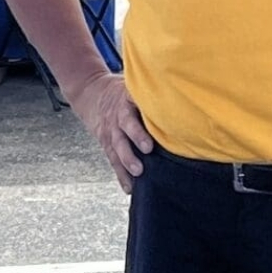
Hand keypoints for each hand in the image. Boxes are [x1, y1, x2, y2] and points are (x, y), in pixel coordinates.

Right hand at [69, 72, 152, 193]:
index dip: (143, 112)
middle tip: (147, 149)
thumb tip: (181, 96)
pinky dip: (121, 175)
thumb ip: (150, 92)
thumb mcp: (132, 85)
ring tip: (137, 172)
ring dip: (127, 160)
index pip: (135, 104)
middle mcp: (118, 116)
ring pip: (117, 146)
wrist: (90, 93)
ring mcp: (111, 131)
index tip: (154, 122)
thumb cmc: (120, 92)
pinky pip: (113, 160)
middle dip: (136, 137)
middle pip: (126, 126)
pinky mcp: (107, 144)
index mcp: (127, 100)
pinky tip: (129, 187)